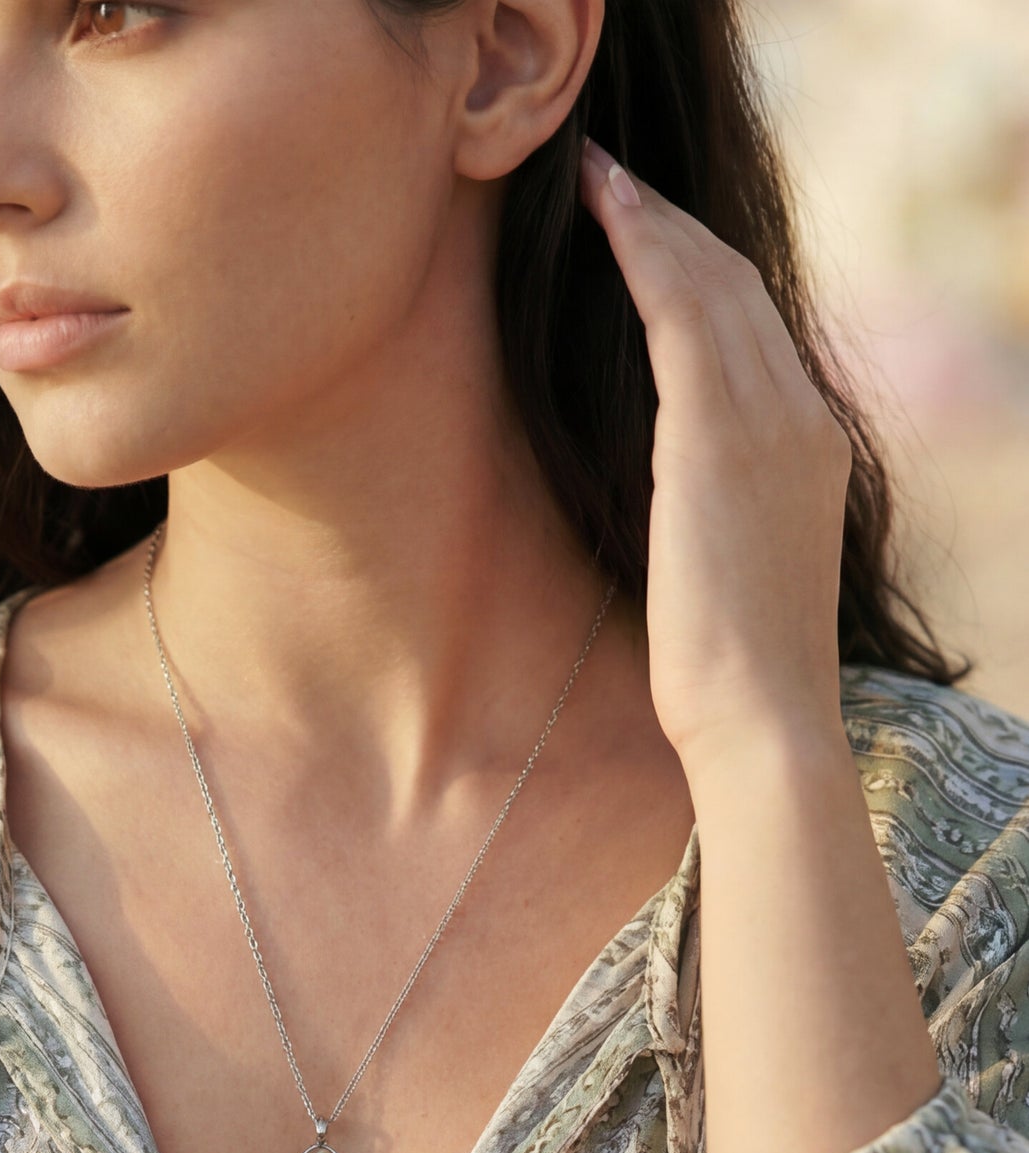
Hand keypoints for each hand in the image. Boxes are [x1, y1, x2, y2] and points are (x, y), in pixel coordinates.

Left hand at [577, 136, 852, 775]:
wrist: (760, 719)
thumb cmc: (726, 666)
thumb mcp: (723, 561)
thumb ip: (707, 499)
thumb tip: (659, 477)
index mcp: (808, 447)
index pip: (752, 330)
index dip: (695, 269)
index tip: (643, 233)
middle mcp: (803, 418)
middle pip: (737, 288)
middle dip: (672, 226)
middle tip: (610, 180)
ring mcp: (773, 422)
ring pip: (711, 285)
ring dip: (651, 222)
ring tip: (597, 179)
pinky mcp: (721, 438)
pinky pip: (682, 317)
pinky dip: (644, 257)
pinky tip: (605, 217)